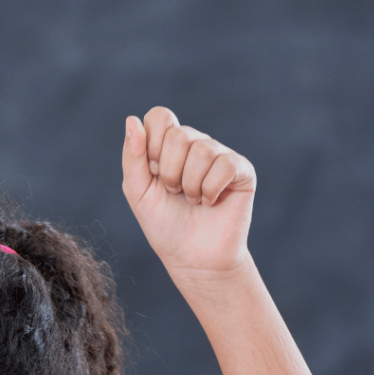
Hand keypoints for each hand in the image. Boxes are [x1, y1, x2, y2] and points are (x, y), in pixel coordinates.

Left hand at [122, 107, 255, 278]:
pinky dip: (210, 191)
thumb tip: (131, 120)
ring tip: (193, 201)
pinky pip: (224, 165)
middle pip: (179, 134)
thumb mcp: (138, 193)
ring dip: (190, 186)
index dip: (151, 144)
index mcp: (168, 146)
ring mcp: (220, 155)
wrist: (192, 257)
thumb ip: (132, 157)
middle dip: (169, 173)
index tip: (153, 172)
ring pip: (201, 151)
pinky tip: (211, 202)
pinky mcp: (241, 170)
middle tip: (174, 193)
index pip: (160, 116)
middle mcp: (196, 144)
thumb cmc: (164, 226)